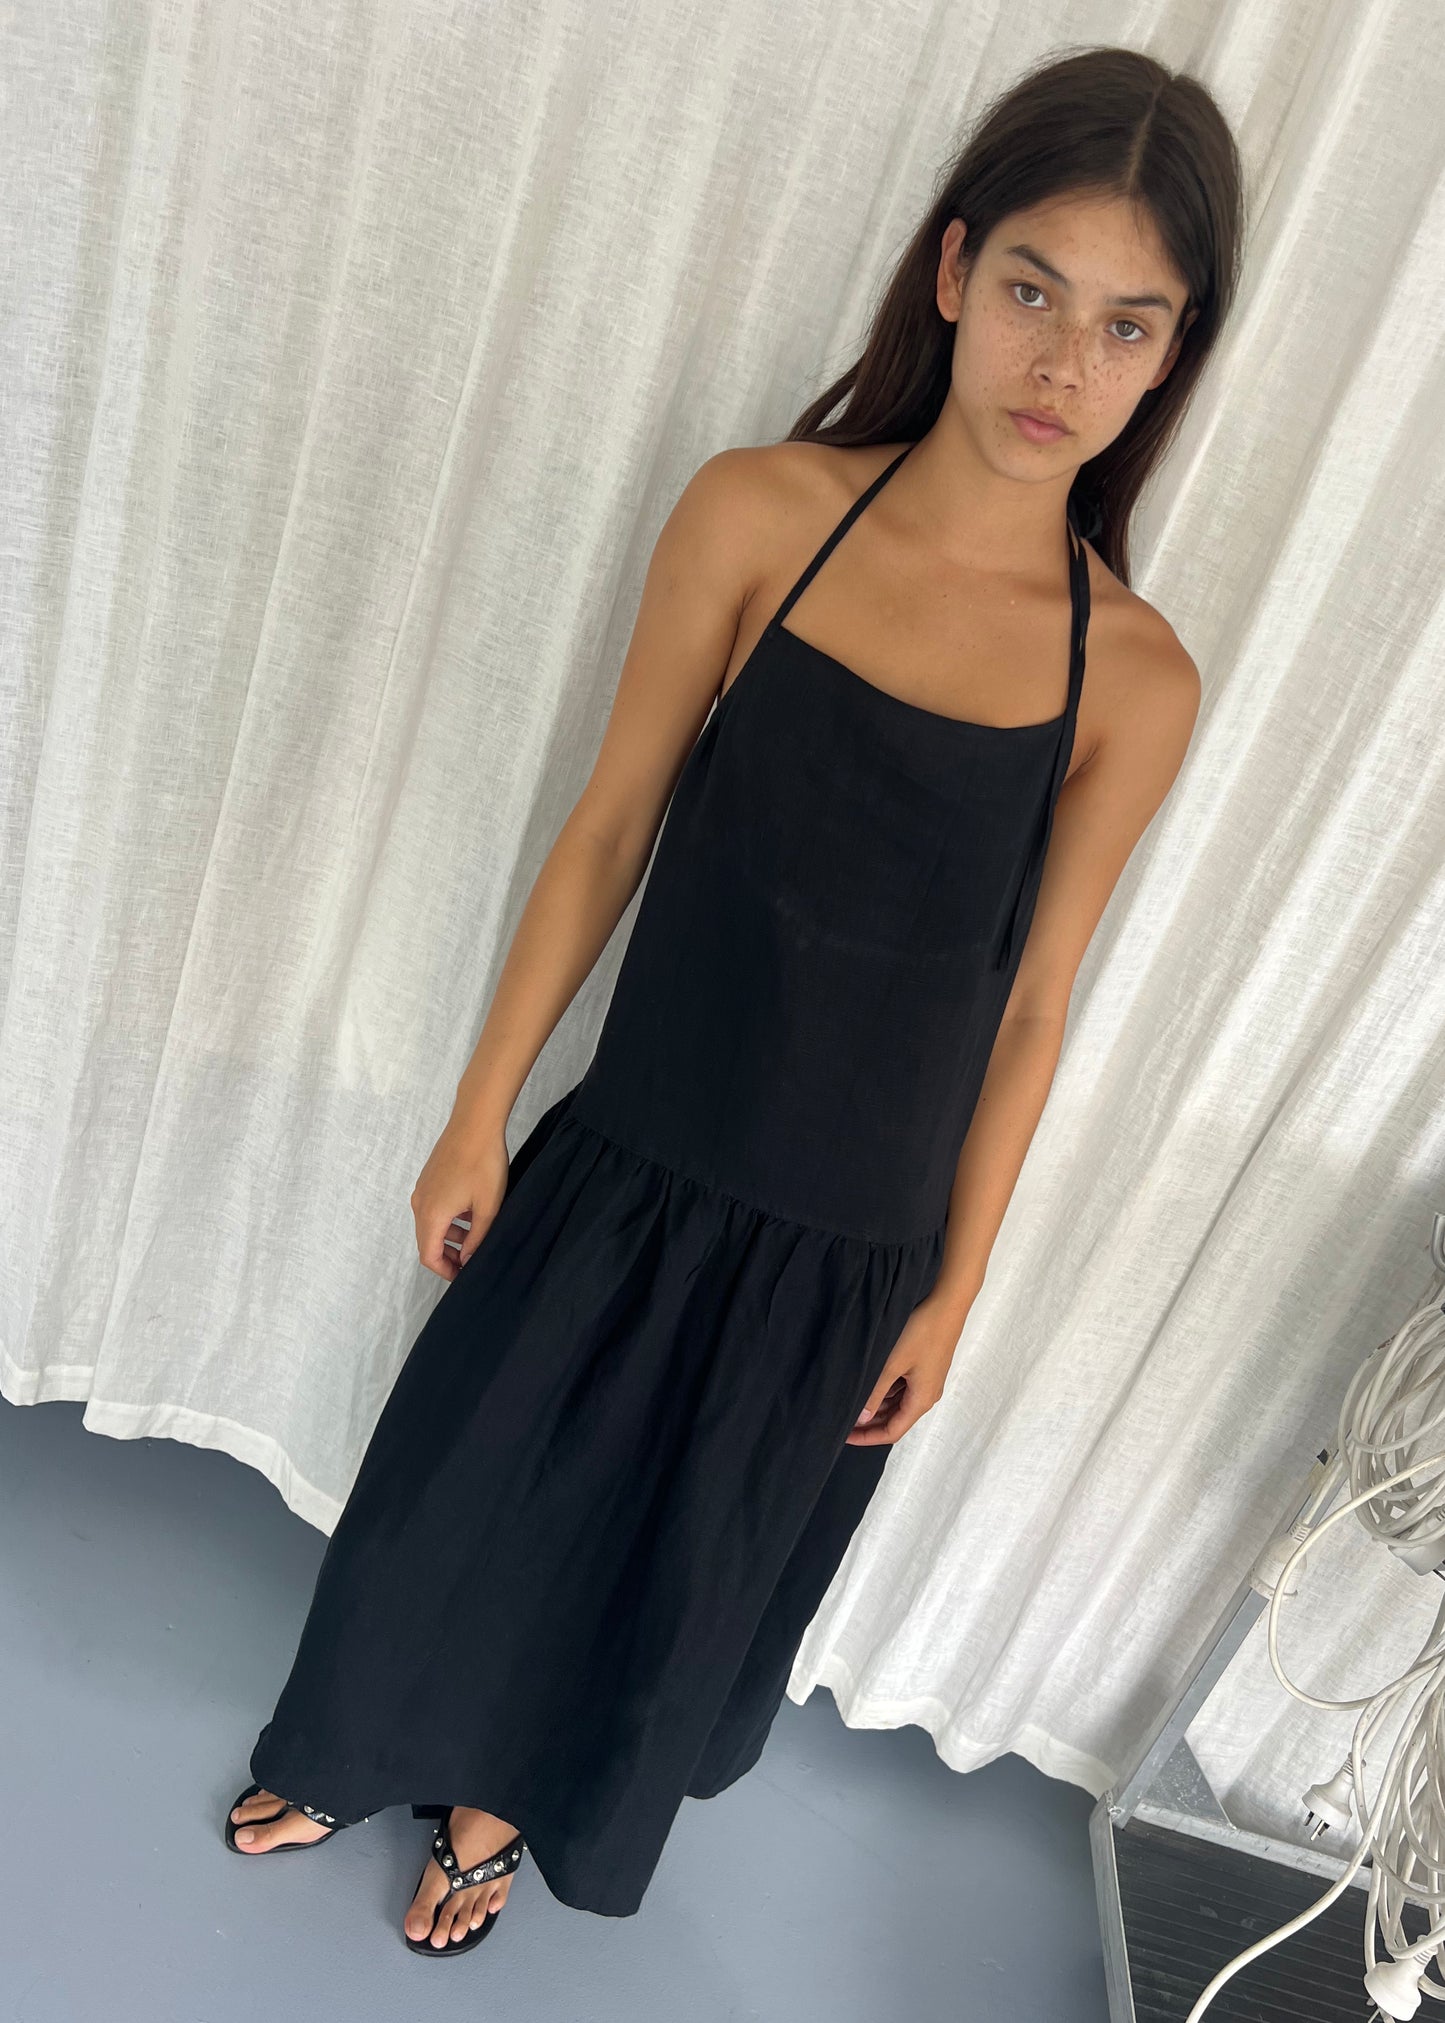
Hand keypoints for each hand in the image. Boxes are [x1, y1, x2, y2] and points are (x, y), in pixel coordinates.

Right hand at [410, 1119, 510, 1279]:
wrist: (475, 1123)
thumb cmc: (484, 1163)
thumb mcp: (488, 1208)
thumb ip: (477, 1239)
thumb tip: (466, 1259)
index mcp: (431, 1215)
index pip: (429, 1256)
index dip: (445, 1271)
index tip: (464, 1275)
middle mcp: (420, 1204)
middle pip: (426, 1242)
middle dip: (448, 1256)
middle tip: (471, 1260)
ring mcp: (422, 1189)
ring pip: (430, 1225)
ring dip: (449, 1237)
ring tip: (476, 1236)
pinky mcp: (428, 1179)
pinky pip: (432, 1208)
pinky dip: (447, 1219)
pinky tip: (470, 1214)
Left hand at [845, 1295, 967, 1446]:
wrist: (946, 1304)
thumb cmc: (923, 1332)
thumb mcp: (892, 1364)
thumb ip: (875, 1392)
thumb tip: (861, 1418)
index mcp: (921, 1400)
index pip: (892, 1432)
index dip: (868, 1437)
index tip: (844, 1436)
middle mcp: (926, 1396)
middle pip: (896, 1420)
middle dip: (870, 1424)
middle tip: (843, 1421)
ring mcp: (927, 1382)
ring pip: (898, 1404)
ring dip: (877, 1408)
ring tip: (851, 1404)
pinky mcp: (925, 1369)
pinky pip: (903, 1389)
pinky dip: (886, 1392)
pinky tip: (869, 1387)